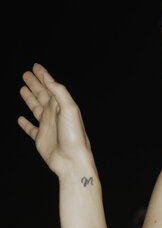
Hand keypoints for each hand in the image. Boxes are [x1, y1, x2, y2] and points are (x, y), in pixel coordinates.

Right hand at [18, 64, 92, 178]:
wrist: (72, 161)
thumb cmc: (74, 136)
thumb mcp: (69, 109)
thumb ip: (59, 91)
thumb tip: (47, 76)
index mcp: (61, 105)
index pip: (50, 86)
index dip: (43, 76)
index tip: (35, 66)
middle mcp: (54, 114)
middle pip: (42, 95)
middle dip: (35, 83)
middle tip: (25, 74)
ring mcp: (47, 126)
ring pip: (35, 108)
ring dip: (29, 98)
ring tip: (22, 89)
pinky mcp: (41, 139)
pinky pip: (31, 129)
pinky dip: (25, 124)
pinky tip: (20, 119)